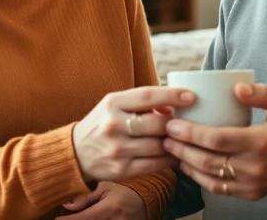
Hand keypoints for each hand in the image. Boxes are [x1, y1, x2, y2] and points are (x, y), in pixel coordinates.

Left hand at [62, 181, 145, 218]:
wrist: (144, 202)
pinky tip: (90, 219)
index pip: (84, 218)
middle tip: (66, 218)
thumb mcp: (104, 189)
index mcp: (110, 208)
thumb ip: (86, 198)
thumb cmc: (121, 192)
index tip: (56, 219)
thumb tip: (67, 205)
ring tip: (77, 216)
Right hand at [73, 86, 195, 182]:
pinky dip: (169, 159)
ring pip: (159, 145)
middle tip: (185, 123)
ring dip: (174, 142)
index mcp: (113, 103)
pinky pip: (155, 164)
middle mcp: (114, 125)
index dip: (172, 95)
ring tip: (181, 139)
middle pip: (157, 123)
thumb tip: (172, 106)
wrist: (75, 153)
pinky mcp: (122, 170)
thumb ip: (141, 102)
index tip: (191, 97)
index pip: (147, 96)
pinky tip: (174, 154)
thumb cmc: (102, 124)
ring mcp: (118, 149)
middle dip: (176, 123)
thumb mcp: (114, 105)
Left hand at [163, 83, 266, 200]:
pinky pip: (219, 188)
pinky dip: (199, 178)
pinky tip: (188, 166)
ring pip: (209, 177)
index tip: (174, 123)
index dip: (191, 133)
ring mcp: (252, 184)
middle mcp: (254, 167)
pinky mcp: (252, 193)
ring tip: (170, 148)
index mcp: (261, 142)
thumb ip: (262, 93)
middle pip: (207, 160)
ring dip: (185, 164)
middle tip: (165, 135)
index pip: (217, 140)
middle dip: (181, 148)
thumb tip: (236, 87)